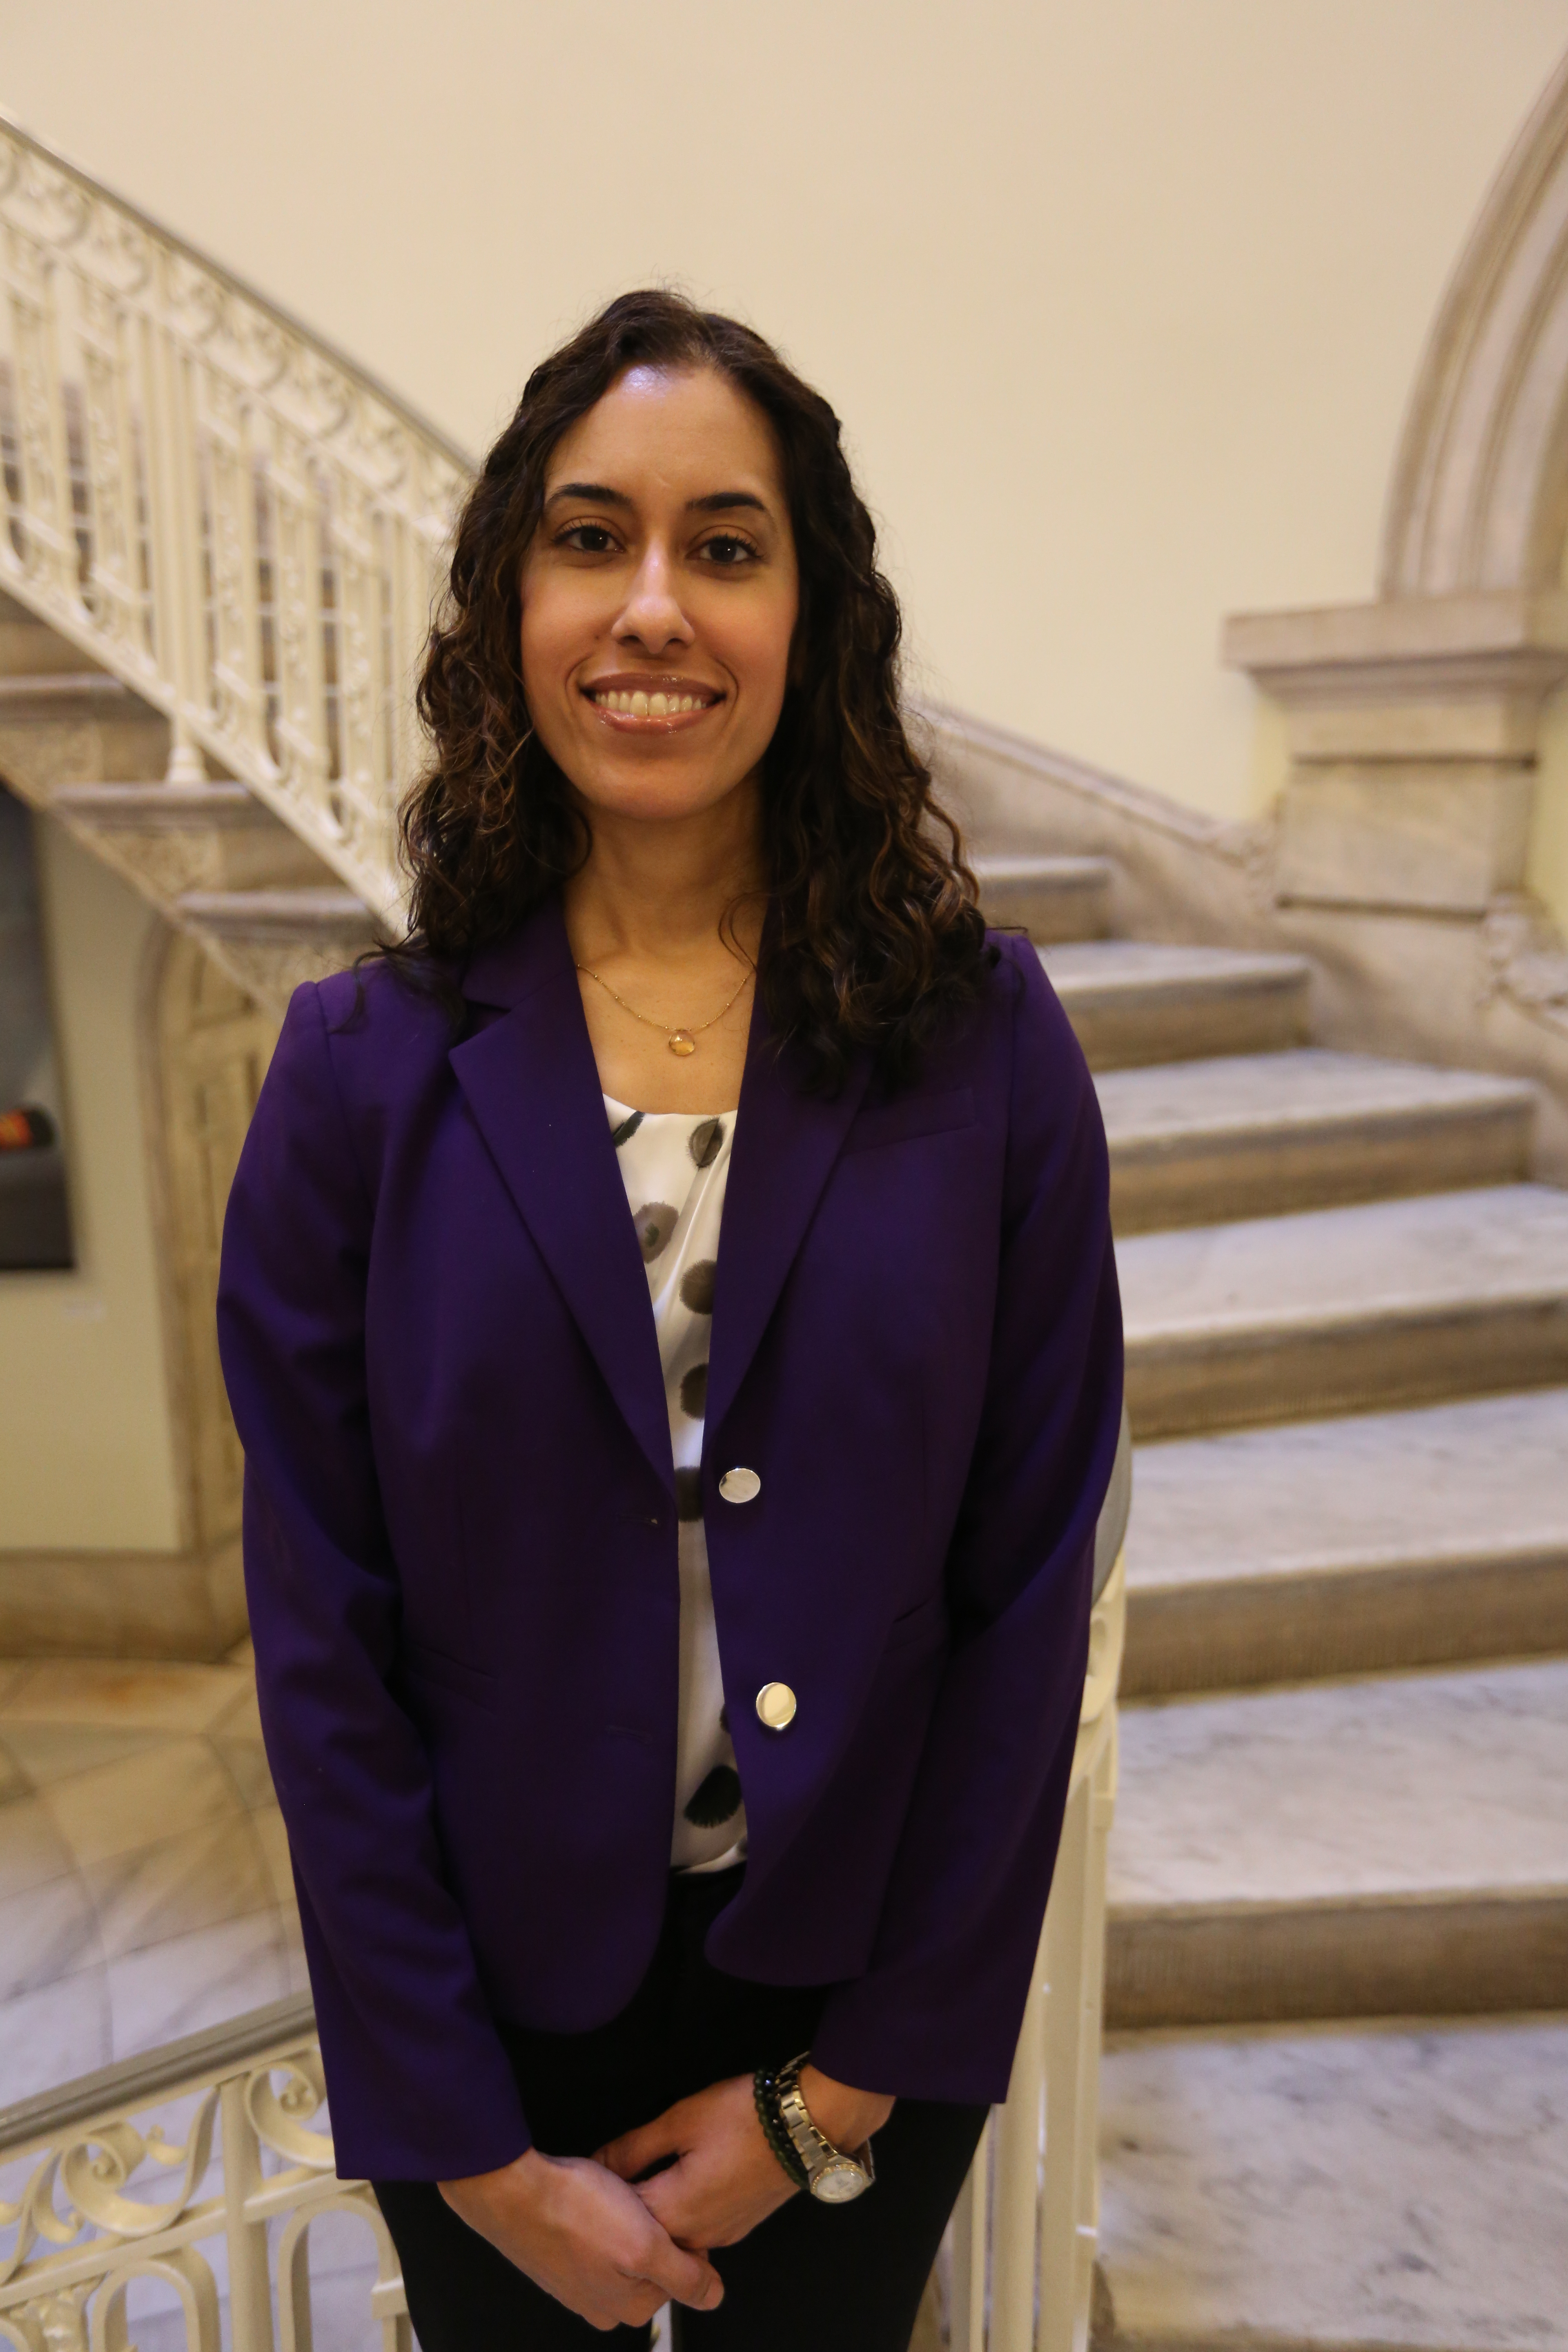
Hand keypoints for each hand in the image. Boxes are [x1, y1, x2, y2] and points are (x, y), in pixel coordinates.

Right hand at [439, 2147, 722, 2332]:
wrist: (512, 2191)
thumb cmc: (575, 2210)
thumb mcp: (645, 2245)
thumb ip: (684, 2276)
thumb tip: (714, 2298)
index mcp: (628, 2307)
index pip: (682, 2273)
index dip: (681, 2234)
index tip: (664, 2210)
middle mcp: (602, 2305)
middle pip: (652, 2264)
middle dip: (650, 2230)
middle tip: (633, 2202)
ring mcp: (577, 2285)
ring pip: (623, 2250)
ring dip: (624, 2222)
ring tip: (608, 2198)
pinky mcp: (559, 2261)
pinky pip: (596, 2240)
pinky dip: (598, 2218)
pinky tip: (589, 2200)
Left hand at [599, 2068, 894, 2250]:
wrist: (807, 2125)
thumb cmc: (743, 2117)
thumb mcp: (679, 2120)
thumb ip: (634, 2148)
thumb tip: (598, 2164)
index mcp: (675, 2211)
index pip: (620, 2216)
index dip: (601, 2194)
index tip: (589, 2175)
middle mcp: (696, 2236)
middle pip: (644, 2232)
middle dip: (624, 2208)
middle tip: (612, 2174)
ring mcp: (720, 2236)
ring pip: (671, 2234)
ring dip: (653, 2211)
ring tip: (642, 2177)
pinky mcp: (737, 2227)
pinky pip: (696, 2230)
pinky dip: (679, 2213)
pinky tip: (676, 2185)